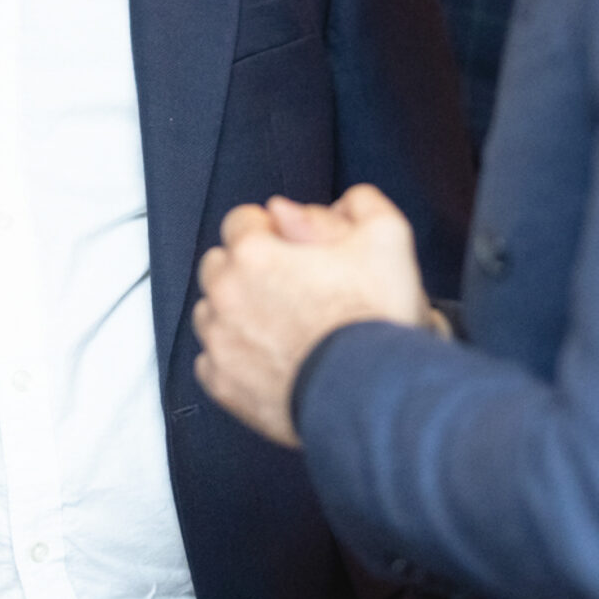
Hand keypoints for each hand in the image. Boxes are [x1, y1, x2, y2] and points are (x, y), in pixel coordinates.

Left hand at [192, 185, 432, 446]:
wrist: (373, 393)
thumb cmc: (377, 318)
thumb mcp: (388, 238)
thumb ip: (360, 205)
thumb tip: (332, 205)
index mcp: (254, 254)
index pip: (241, 220)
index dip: (270, 229)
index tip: (293, 248)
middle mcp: (226, 295)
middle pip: (219, 264)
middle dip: (246, 267)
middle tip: (289, 286)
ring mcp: (221, 344)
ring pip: (210, 312)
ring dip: (235, 311)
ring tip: (280, 323)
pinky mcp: (224, 386)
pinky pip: (211, 360)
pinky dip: (234, 356)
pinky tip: (268, 357)